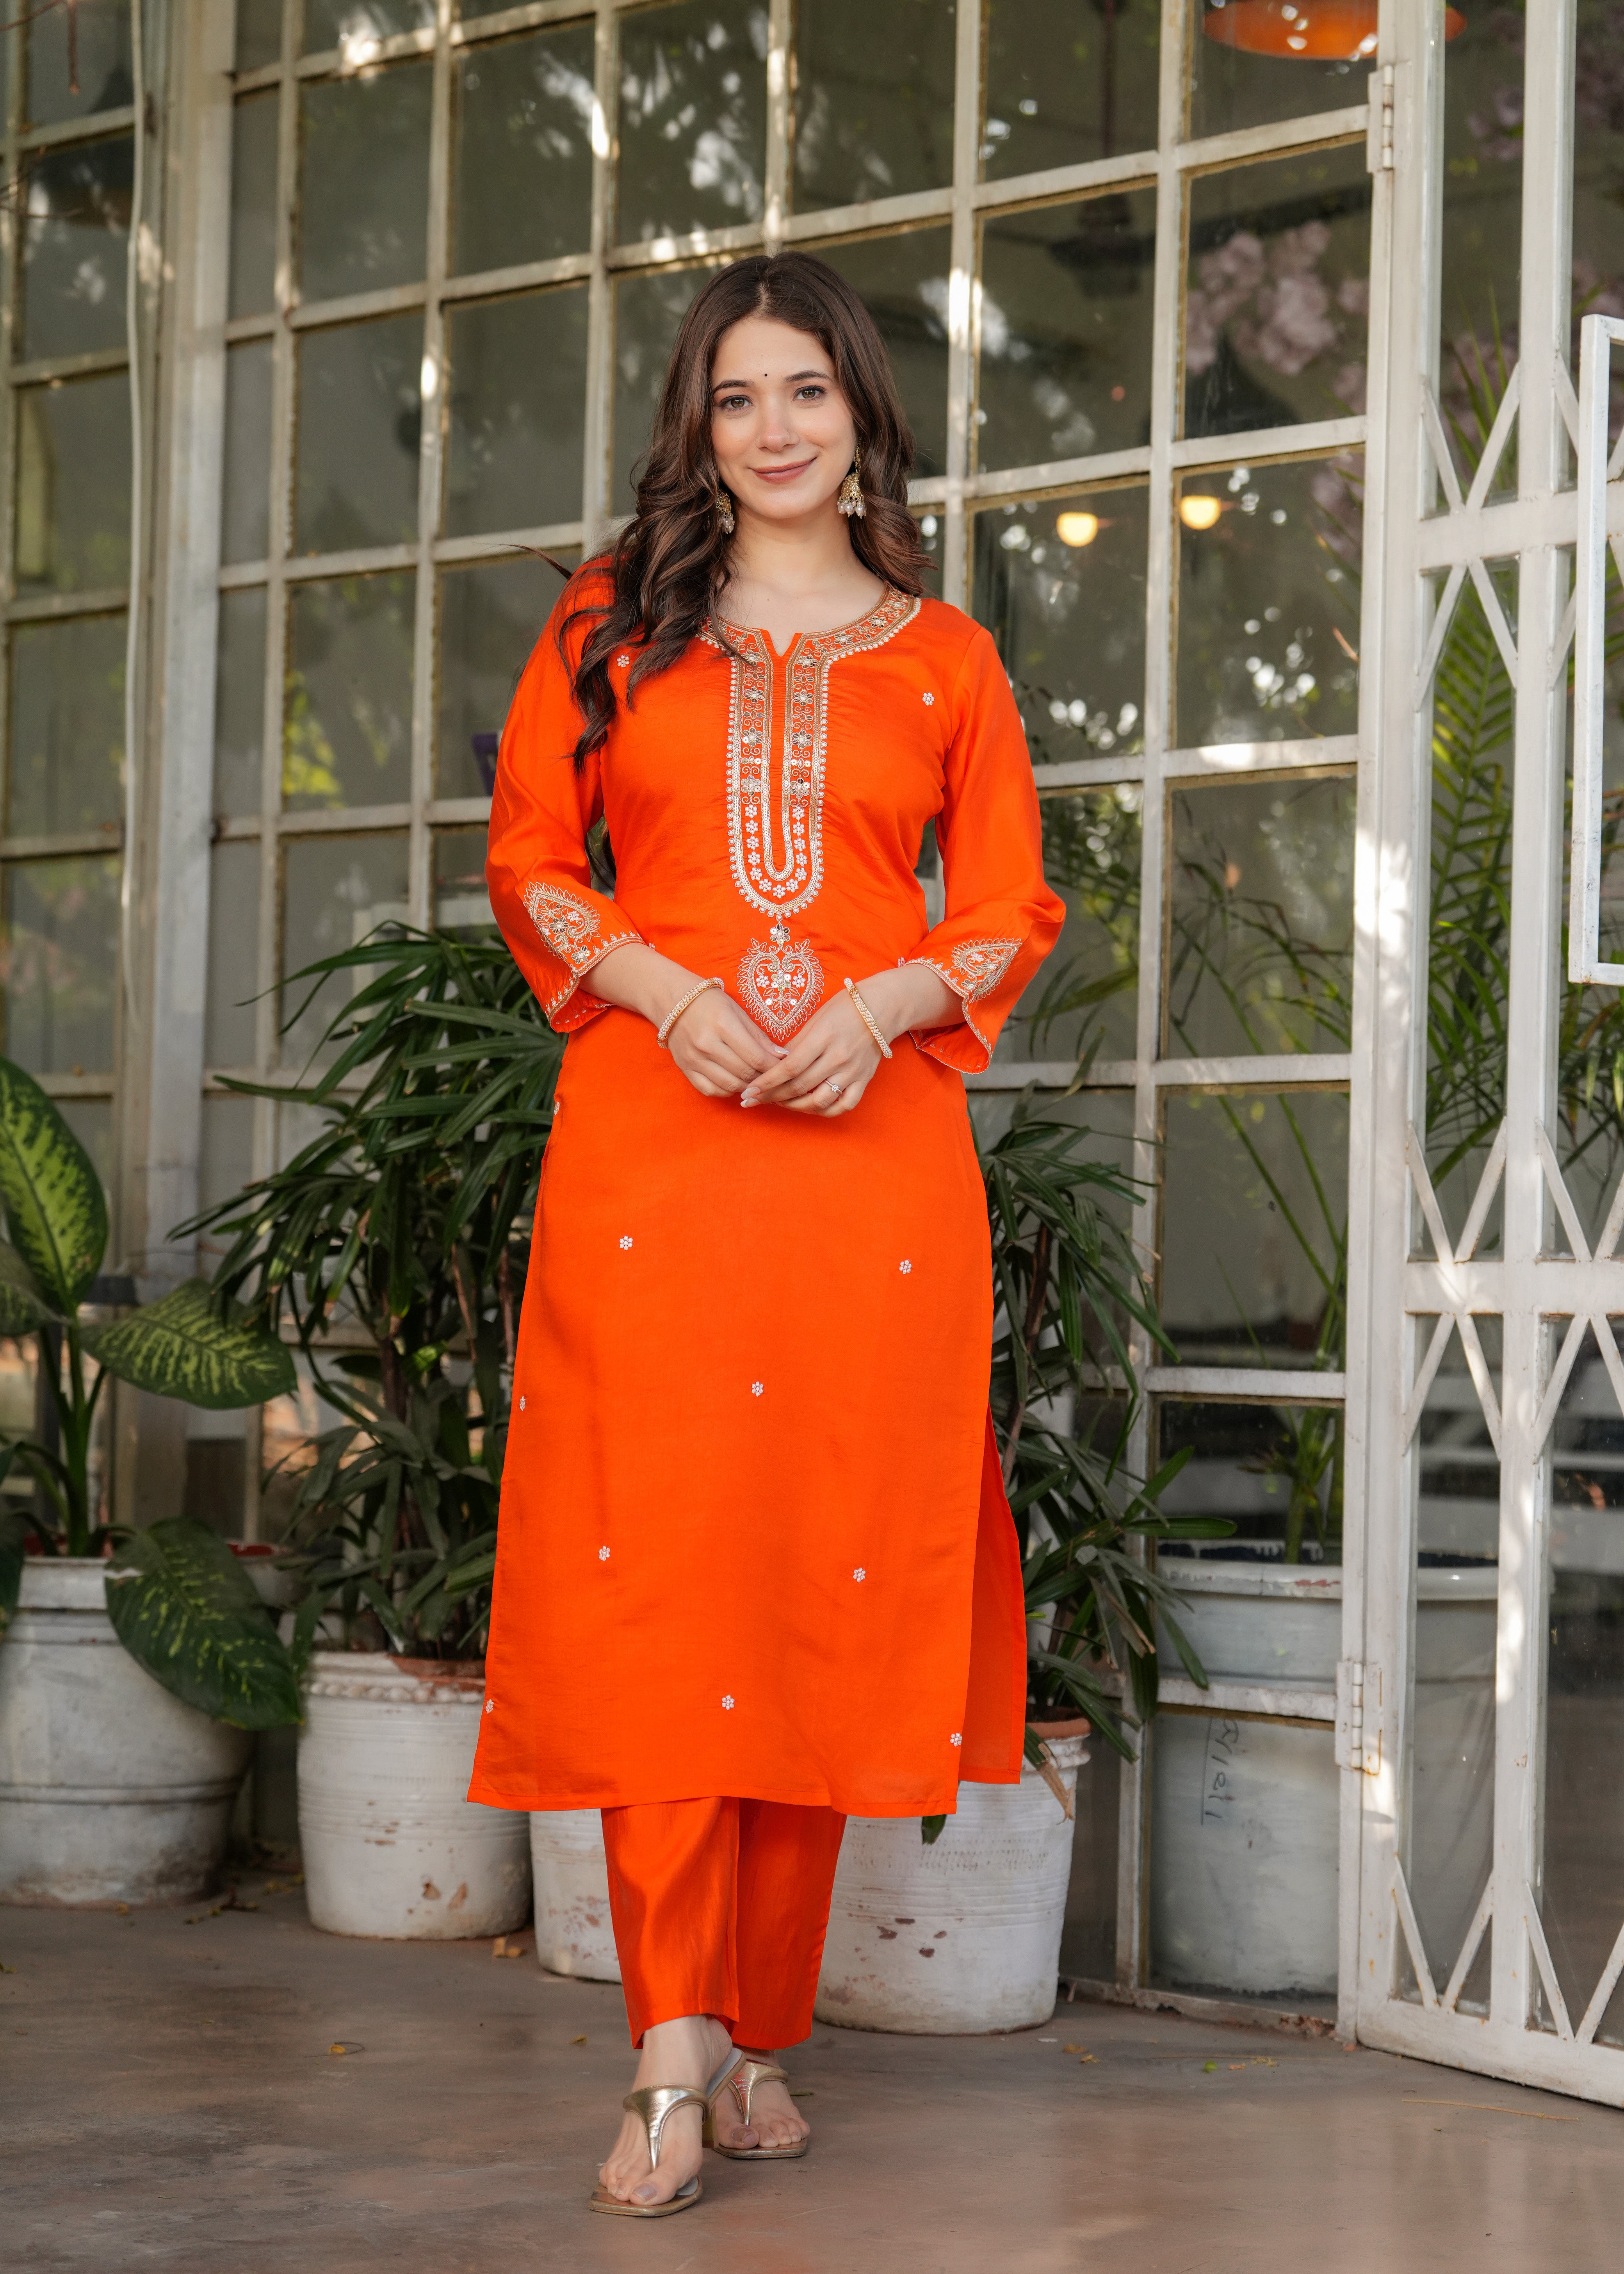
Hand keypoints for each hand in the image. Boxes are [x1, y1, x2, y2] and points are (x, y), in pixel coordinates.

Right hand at [585, 942, 785, 1097]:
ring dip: (747, 1086)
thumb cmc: (710, 1003)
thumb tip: (783, 1057)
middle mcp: (706, 1044)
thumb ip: (759, 1037)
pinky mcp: (685, 1068)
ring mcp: (693, 1059)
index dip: (774, 1067)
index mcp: (723, 1025)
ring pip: (730, 1086)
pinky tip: (735, 1082)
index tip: (785, 1068)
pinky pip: (711, 1090)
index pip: (756, 1057)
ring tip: (756, 1079)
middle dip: (764, 1078)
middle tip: (774, 1076)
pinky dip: (727, 1090)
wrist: (672, 1001)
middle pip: (745, 1074)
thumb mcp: (738, 1011)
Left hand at [738, 966, 955, 1116]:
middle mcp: (839, 1057)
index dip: (766, 1083)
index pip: (789, 1067)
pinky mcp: (864, 1080)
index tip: (748, 1092)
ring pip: (819, 1101)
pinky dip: (824, 1111)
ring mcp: (853, 1071)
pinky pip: (843, 1106)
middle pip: (799, 1086)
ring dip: (794, 1106)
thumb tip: (772, 1065)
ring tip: (779, 1102)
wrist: (883, 1008)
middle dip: (772, 1096)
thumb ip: (795, 1044)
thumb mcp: (816, 1018)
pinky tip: (809, 1107)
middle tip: (754, 1100)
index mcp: (824, 1036)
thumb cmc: (844, 1008)